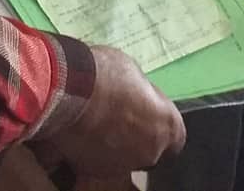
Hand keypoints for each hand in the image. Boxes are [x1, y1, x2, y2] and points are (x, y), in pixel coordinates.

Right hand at [39, 45, 184, 175]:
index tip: (145, 113)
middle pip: (149, 149)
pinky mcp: (94, 170)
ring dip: (114, 144)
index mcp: (167, 126)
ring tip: (95, 121)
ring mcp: (122, 165)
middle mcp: (150, 152)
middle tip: (117, 115)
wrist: (68, 90)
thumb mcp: (133, 73)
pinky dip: (93, 149)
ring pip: (123, 157)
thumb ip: (141, 93)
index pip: (175, 138)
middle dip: (136, 135)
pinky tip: (81, 130)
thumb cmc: (105, 75)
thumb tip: (136, 96)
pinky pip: (99, 161)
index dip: (158, 125)